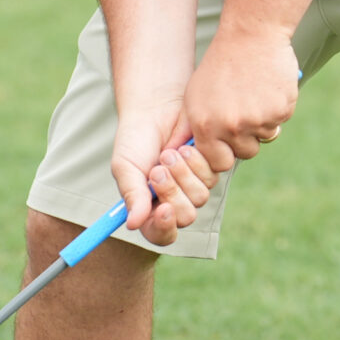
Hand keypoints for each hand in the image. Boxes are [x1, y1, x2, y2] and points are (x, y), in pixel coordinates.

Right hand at [109, 104, 211, 246]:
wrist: (157, 106)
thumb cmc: (136, 138)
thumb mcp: (126, 166)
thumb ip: (132, 195)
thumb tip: (133, 225)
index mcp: (151, 207)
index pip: (161, 234)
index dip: (164, 228)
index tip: (164, 210)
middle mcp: (175, 200)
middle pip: (186, 217)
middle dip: (172, 193)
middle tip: (158, 170)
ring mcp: (195, 184)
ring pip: (201, 196)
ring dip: (183, 173)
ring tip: (169, 153)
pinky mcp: (212, 167)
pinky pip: (214, 175)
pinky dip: (197, 160)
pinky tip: (186, 145)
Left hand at [180, 25, 299, 172]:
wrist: (251, 34)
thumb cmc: (219, 65)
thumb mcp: (194, 96)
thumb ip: (193, 129)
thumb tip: (184, 154)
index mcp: (206, 125)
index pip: (218, 163)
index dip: (224, 155)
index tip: (227, 143)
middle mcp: (232, 126)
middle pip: (246, 153)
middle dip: (246, 139)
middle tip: (243, 113)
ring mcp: (258, 119)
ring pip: (265, 136)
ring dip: (262, 122)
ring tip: (253, 93)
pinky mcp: (281, 110)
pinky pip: (280, 120)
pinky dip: (276, 107)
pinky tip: (267, 86)